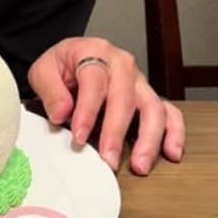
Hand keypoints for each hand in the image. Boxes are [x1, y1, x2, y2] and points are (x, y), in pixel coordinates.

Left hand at [28, 36, 184, 174]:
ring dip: (149, 138)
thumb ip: (50, 90)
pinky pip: (170, 113)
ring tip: (140, 166)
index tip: (79, 137)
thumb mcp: (43, 71)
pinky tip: (171, 153)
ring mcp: (140, 82)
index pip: (94, 81)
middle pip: (126, 97)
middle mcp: (122, 65)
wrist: (73, 60)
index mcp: (94, 51)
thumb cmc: (61, 67)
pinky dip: (174, 132)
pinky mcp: (149, 97)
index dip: (87, 110)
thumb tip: (61, 114)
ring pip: (153, 107)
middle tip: (109, 159)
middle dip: (117, 131)